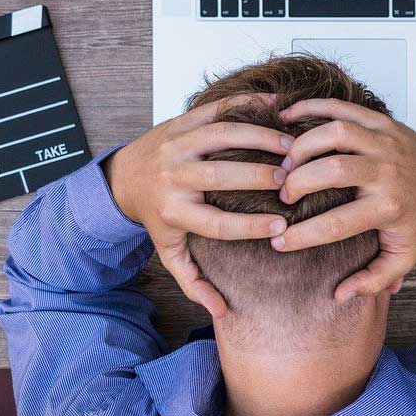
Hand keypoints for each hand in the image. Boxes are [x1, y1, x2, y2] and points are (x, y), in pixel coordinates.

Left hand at [103, 94, 292, 316]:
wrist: (123, 175)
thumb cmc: (155, 215)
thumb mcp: (168, 250)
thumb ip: (192, 280)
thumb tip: (220, 310)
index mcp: (174, 212)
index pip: (217, 223)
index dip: (251, 226)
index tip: (282, 226)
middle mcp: (173, 177)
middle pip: (221, 176)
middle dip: (260, 177)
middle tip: (292, 180)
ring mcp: (177, 144)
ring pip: (221, 136)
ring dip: (259, 137)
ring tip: (290, 145)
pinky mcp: (183, 120)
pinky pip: (218, 109)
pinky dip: (249, 104)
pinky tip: (278, 107)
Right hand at [271, 99, 415, 301]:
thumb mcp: (403, 257)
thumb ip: (373, 280)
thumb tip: (339, 296)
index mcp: (388, 208)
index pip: (336, 224)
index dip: (302, 235)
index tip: (278, 242)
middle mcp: (386, 172)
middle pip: (332, 170)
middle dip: (297, 183)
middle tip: (282, 195)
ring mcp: (384, 142)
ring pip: (335, 133)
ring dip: (302, 146)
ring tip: (285, 163)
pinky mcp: (380, 121)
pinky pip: (341, 107)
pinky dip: (310, 108)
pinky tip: (286, 118)